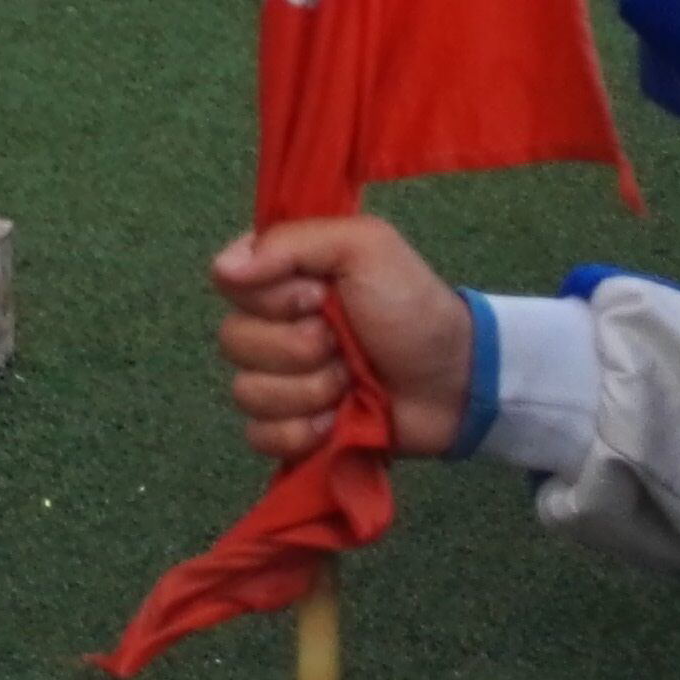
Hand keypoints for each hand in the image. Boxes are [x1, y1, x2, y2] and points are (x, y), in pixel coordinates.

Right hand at [208, 215, 472, 460]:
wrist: (457, 382)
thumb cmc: (411, 307)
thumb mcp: (363, 247)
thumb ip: (291, 243)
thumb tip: (223, 268)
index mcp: (281, 278)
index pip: (227, 282)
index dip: (270, 297)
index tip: (318, 297)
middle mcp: (270, 325)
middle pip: (233, 341)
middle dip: (295, 349)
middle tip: (342, 345)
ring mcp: (279, 381)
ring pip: (246, 392)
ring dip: (306, 391)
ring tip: (349, 385)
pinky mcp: (292, 429)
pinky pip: (259, 436)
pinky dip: (299, 433)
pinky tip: (335, 422)